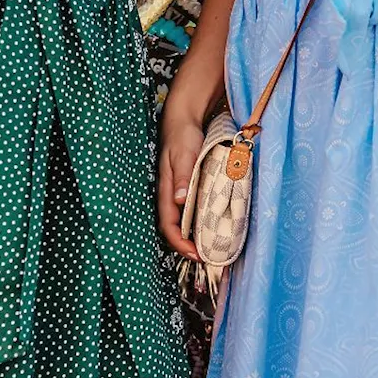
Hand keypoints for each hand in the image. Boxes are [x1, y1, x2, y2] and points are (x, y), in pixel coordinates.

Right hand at [157, 104, 203, 262]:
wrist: (183, 120)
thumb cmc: (182, 136)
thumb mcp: (184, 154)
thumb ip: (182, 176)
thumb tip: (179, 200)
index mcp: (165, 191)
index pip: (168, 226)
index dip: (180, 244)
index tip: (197, 255)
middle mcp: (170, 196)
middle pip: (174, 229)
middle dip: (188, 247)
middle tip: (208, 257)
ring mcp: (177, 193)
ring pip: (182, 222)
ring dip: (194, 236)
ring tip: (211, 247)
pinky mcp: (186, 188)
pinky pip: (190, 211)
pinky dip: (199, 223)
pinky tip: (212, 226)